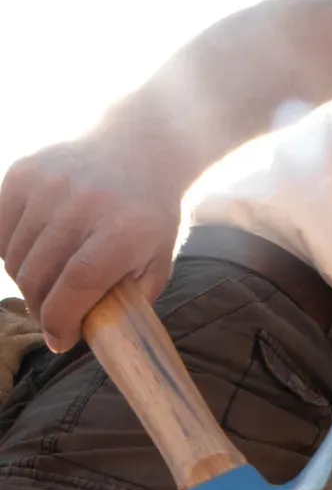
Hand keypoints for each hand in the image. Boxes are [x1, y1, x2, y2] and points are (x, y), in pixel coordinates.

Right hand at [0, 138, 181, 351]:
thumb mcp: (157, 260)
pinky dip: (10, 252)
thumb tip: (95, 336)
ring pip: (14, 257)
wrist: (141, 148)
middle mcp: (83, 204)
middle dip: (42, 309)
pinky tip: (35, 257)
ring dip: (26, 282)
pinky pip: (0, 229)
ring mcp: (48, 185)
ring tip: (49, 287)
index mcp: (124, 230)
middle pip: (39, 275)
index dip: (62, 318)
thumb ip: (131, 299)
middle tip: (54, 320)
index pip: (77, 284)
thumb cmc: (151, 216)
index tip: (60, 341)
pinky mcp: (22, 173)